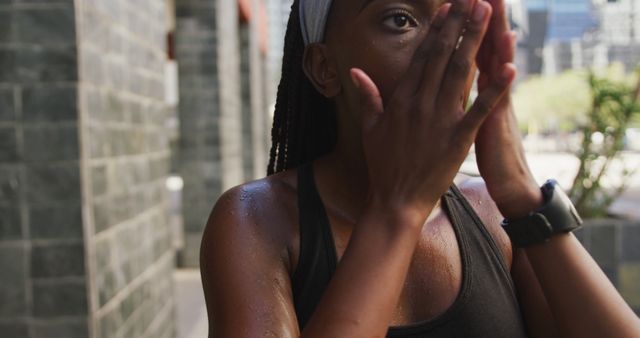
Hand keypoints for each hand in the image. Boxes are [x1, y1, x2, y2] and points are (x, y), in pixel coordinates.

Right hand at [350, 0, 514, 223]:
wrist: (395, 199)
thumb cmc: (383, 164)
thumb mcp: (370, 128)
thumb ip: (367, 96)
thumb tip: (355, 71)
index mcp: (402, 99)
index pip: (423, 55)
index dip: (438, 29)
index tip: (449, 7)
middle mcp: (422, 103)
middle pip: (444, 55)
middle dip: (460, 24)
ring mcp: (441, 120)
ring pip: (461, 72)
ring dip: (475, 41)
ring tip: (486, 14)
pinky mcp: (459, 138)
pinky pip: (480, 109)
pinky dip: (495, 88)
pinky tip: (509, 67)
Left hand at [474, 0, 542, 217]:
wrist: (509, 180)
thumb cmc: (485, 149)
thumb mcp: (470, 118)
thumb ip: (456, 96)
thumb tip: (441, 77)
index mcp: (472, 88)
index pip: (465, 48)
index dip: (460, 24)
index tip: (455, 0)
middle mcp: (489, 89)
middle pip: (483, 46)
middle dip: (479, 18)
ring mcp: (496, 103)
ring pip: (496, 64)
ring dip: (495, 36)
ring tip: (494, 7)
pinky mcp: (498, 124)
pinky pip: (501, 101)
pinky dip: (504, 83)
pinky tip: (509, 64)